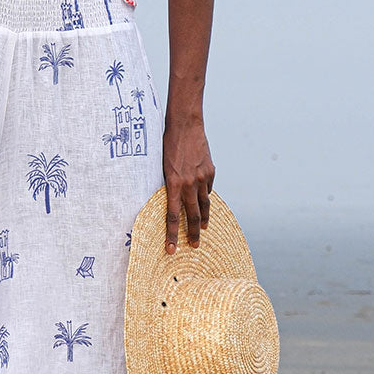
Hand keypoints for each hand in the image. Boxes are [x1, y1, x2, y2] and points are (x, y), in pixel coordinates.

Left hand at [162, 115, 214, 253]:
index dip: (171, 234)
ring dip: (203, 219)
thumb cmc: (168, 144)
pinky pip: (208, 189)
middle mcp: (189, 183)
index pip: (172, 215)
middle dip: (192, 233)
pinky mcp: (210, 171)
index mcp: (173, 183)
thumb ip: (169, 184)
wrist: (185, 125)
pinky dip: (204, 195)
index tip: (172, 249)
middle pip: (192, 215)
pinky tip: (203, 199)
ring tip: (202, 229)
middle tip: (193, 245)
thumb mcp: (162, 166)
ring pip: (204, 205)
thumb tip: (173, 199)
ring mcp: (202, 178)